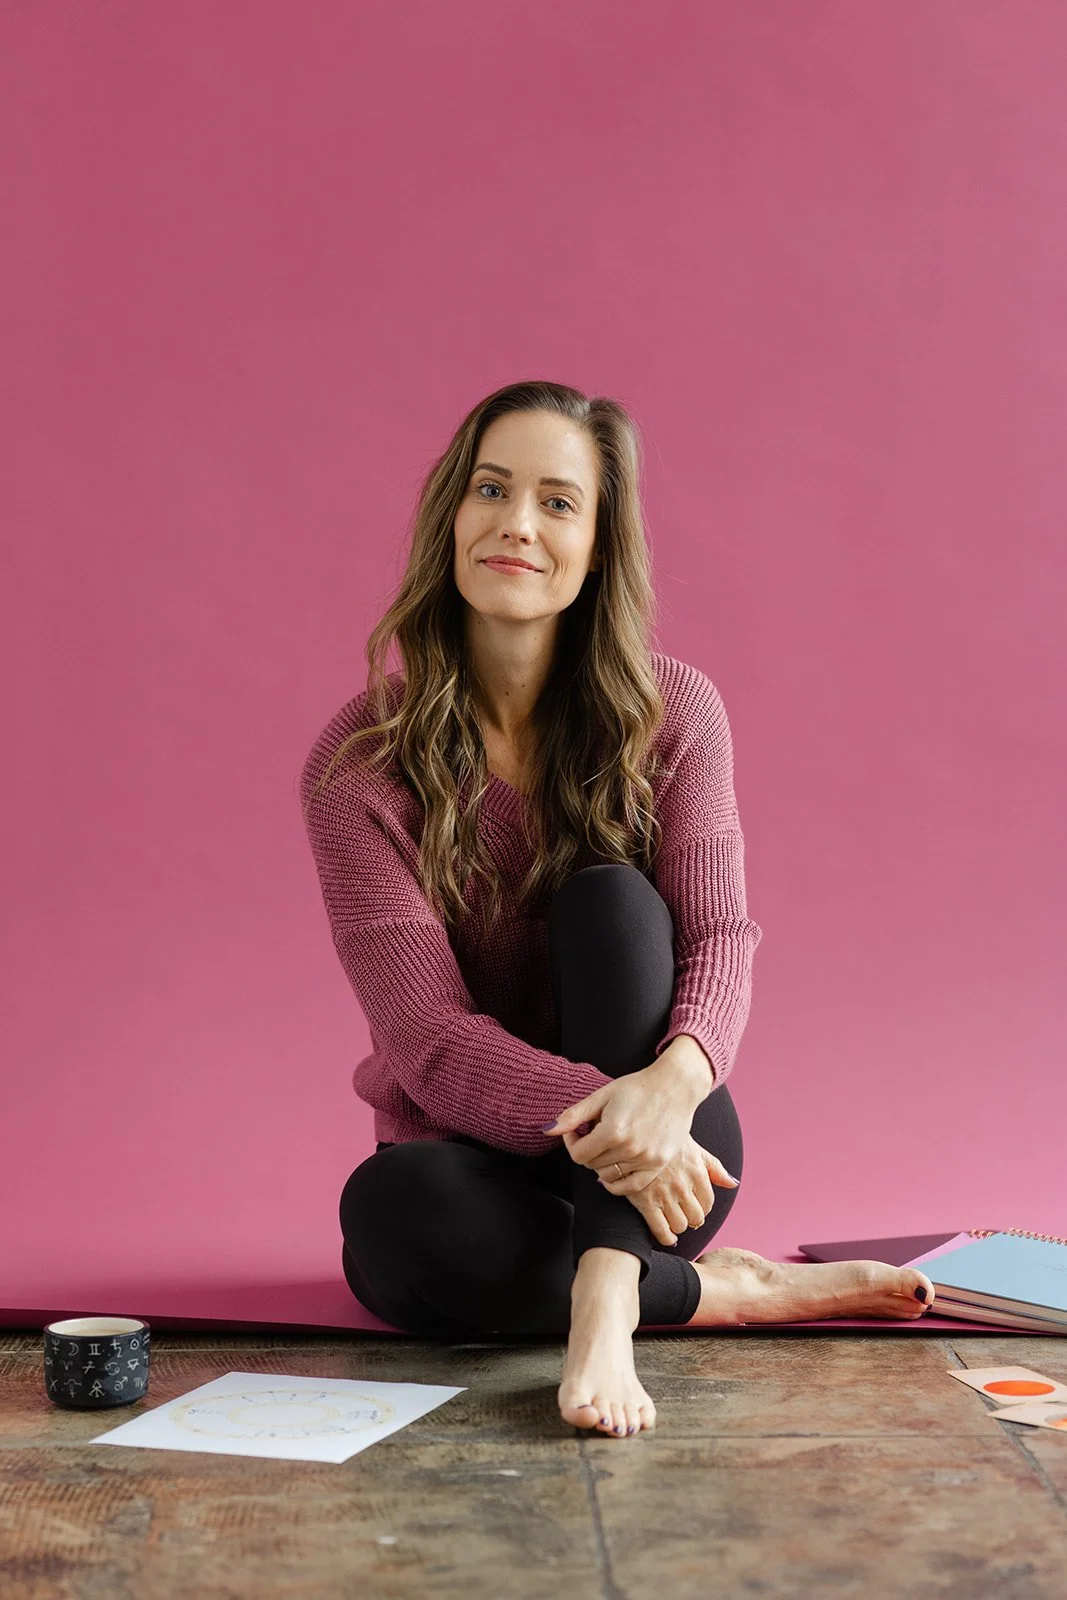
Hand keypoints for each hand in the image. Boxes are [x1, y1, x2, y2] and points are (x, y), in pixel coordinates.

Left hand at [543, 1058, 700, 1191]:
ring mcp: (646, 1158)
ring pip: (608, 1176)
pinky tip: (613, 1170)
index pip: (578, 1155)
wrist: (675, 1086)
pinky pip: (631, 1187)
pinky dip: (618, 1184)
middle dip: (587, 1150)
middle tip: (594, 1133)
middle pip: (592, 1165)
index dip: (571, 1144)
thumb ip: (573, 1115)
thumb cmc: (637, 1087)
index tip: (576, 1132)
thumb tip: (547, 1131)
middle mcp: (630, 1148)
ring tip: (609, 1143)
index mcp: (613, 1130)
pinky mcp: (659, 1164)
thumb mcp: (602, 1095)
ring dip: (602, 1163)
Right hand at [598, 1134, 739, 1246]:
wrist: (633, 1135)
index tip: (694, 1207)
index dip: (702, 1208)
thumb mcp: (693, 1147)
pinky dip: (665, 1237)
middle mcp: (683, 1185)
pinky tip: (665, 1234)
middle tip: (683, 1215)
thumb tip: (733, 1183)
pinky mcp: (645, 1202)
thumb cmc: (664, 1139)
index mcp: (696, 1171)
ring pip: (680, 1226)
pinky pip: (661, 1231)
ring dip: (678, 1226)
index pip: (708, 1203)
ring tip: (671, 1219)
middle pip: (696, 1218)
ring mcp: (664, 1195)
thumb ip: (714, 1167)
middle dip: (691, 1219)